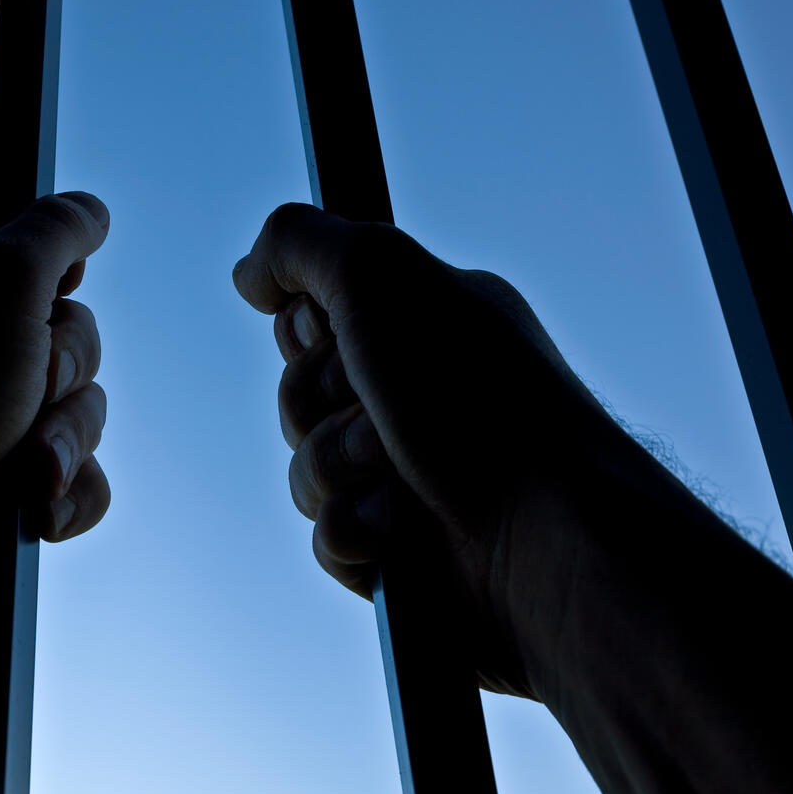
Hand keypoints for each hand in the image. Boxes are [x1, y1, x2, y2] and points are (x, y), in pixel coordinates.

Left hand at [0, 192, 111, 617]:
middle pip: (73, 334)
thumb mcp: (0, 277)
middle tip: (25, 386)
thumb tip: (90, 210)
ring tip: (21, 467)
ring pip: (81, 411)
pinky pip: (73, 477)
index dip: (55, 271)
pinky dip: (63, 492)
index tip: (51, 291)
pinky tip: (33, 508)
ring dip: (63, 440)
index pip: (28, 244)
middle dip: (64, 370)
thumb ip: (56, 230)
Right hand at [233, 203, 621, 696]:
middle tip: (383, 415)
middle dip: (321, 406)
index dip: (311, 328)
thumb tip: (249, 274)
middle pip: (298, 392)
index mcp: (426, 321)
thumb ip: (299, 245)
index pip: (315, 313)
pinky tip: (400, 530)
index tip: (340, 334)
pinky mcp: (403, 548)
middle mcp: (421, 393)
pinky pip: (327, 534)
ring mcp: (413, 473)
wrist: (543, 537)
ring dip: (339, 470)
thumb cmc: (475, 398)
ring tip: (402, 478)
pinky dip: (354, 530)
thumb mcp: (378, 275)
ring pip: (305, 468)